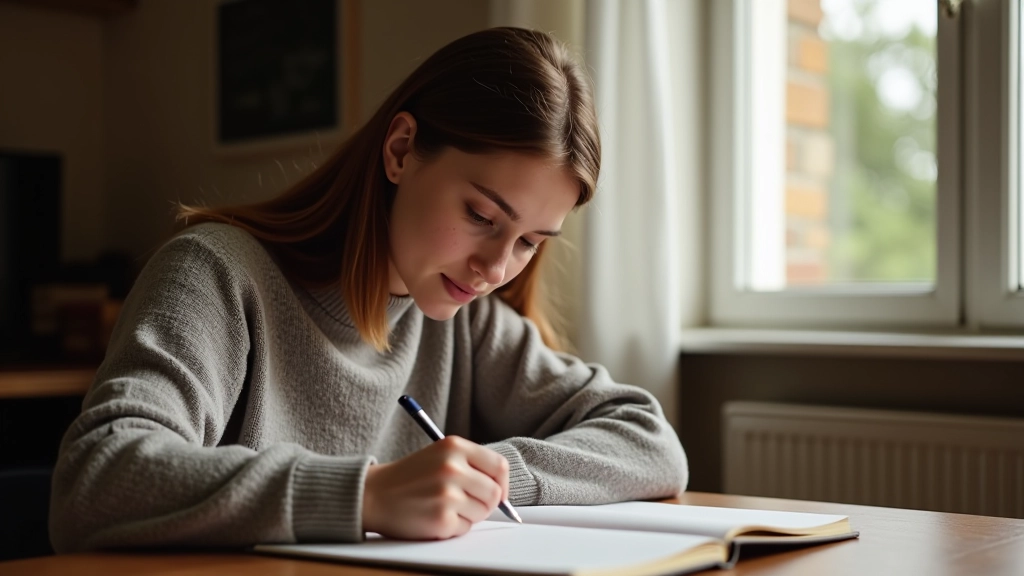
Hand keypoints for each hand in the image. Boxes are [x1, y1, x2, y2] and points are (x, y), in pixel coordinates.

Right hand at [361, 435, 509, 539]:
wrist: (373, 494)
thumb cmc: (409, 477)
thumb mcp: (440, 455)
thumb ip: (471, 466)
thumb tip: (503, 490)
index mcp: (454, 447)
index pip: (499, 466)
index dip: (502, 483)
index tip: (498, 492)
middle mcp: (453, 468)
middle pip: (495, 493)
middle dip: (485, 503)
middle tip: (465, 503)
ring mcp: (448, 494)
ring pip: (482, 513)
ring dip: (468, 515)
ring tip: (444, 506)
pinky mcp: (442, 519)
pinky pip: (465, 528)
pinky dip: (453, 527)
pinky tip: (434, 516)